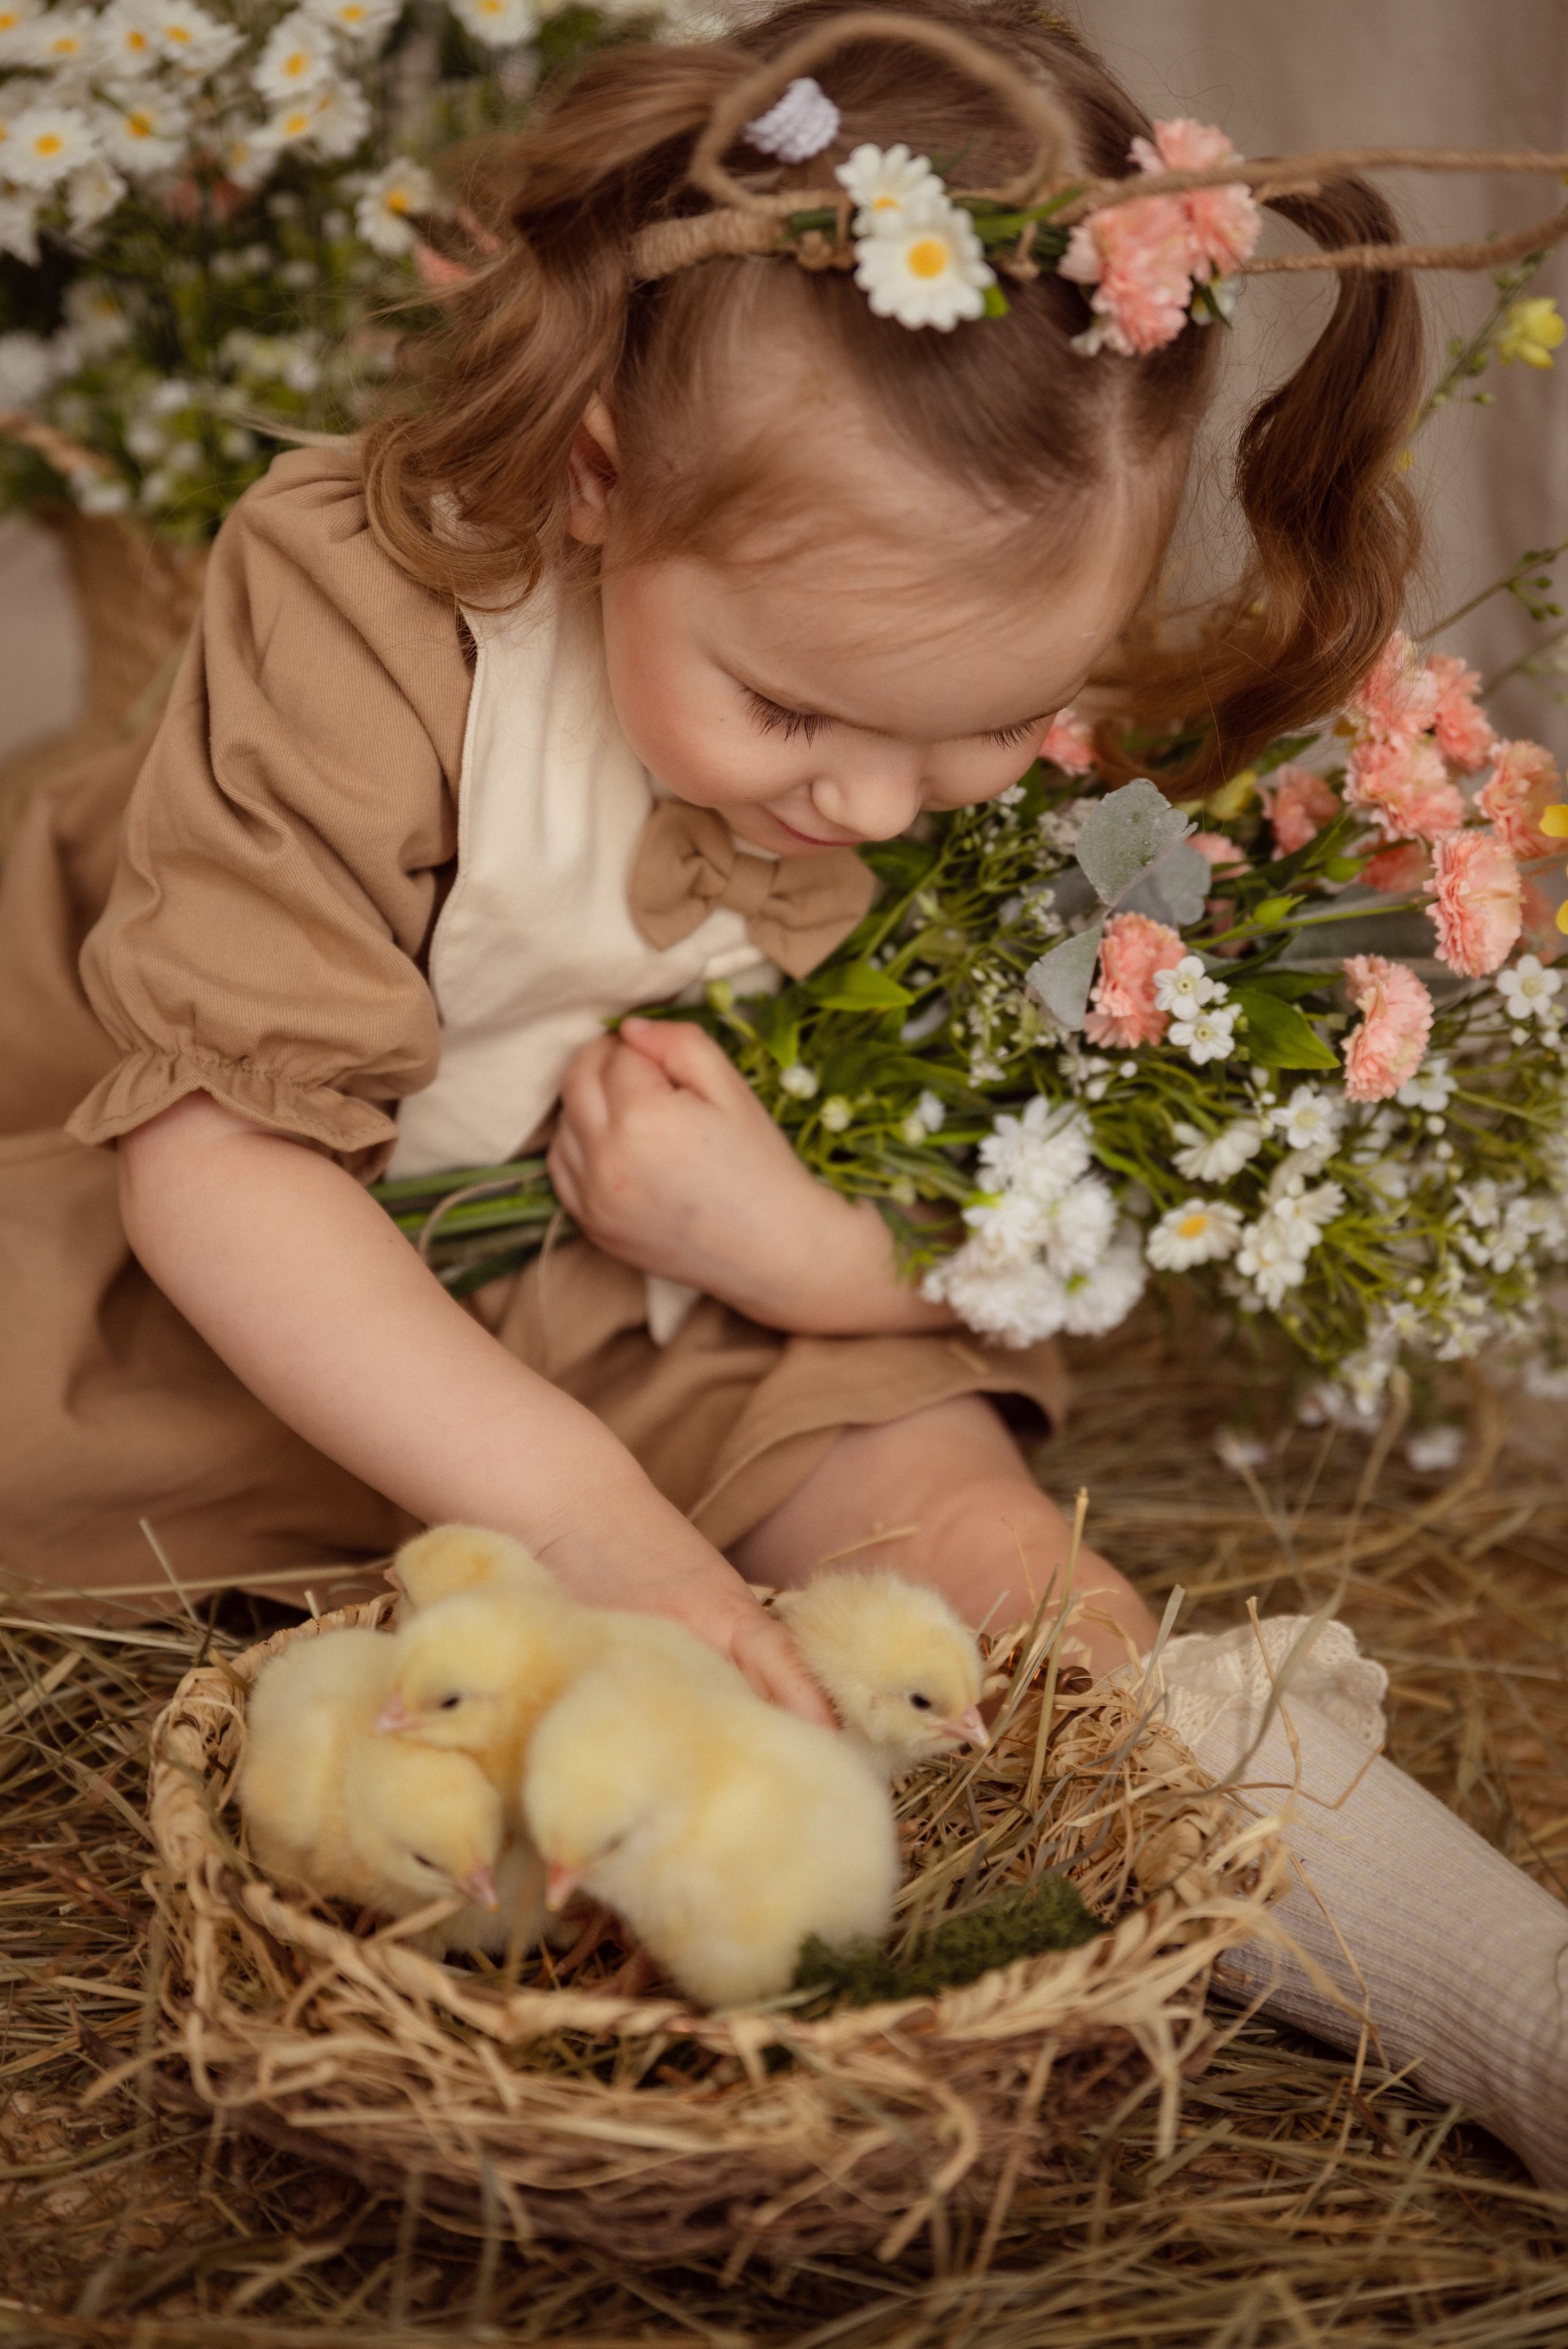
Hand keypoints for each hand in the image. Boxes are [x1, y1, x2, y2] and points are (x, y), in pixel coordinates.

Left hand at [550, 1017, 848, 1324]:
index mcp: (644, 1118)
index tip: (668, 1061)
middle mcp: (607, 1159)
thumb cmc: (760, 1166)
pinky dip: (580, 1145)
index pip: (618, 1053)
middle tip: (642, 1068)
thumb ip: (680, 1044)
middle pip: (576, 1080)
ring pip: (563, 1122)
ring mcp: (593, 1197)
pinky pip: (562, 1167)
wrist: (772, 1248)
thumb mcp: (732, 1090)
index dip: (643, 1047)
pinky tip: (618, 1146)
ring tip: (635, 1110)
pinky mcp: (591, 1224)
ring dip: (589, 1103)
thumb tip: (630, 1028)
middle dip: (605, 1061)